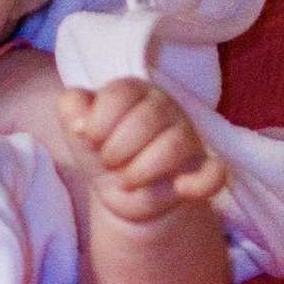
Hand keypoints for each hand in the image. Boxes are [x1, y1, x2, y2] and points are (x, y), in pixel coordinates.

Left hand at [58, 75, 228, 225]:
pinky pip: (213, 173)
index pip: (120, 94)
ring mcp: (188, 137)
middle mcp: (166, 107)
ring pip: (173, 146)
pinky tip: (180, 188)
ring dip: (140, 170)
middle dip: (116, 149)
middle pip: (146, 119)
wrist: (123, 192)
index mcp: (135, 91)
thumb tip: (80, 122)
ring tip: (126, 180)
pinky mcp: (202, 170)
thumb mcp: (78, 129)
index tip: (90, 140)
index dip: (99, 123)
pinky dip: (199, 183)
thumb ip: (70, 108)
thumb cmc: (103, 150)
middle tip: (108, 163)